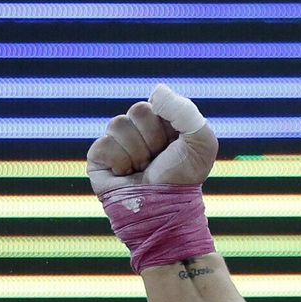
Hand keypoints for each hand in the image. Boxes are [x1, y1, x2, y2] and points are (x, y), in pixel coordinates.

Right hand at [86, 84, 218, 195]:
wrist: (163, 210)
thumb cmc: (184, 179)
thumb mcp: (201, 143)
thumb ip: (185, 112)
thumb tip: (156, 91)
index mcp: (162, 125)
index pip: (156, 103)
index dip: (168, 124)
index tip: (176, 145)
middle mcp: (139, 132)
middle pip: (137, 110)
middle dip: (153, 137)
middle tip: (159, 159)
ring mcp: (118, 143)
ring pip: (118, 124)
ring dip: (138, 151)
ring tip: (143, 169)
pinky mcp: (99, 158)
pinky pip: (104, 144)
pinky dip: (120, 161)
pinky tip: (126, 175)